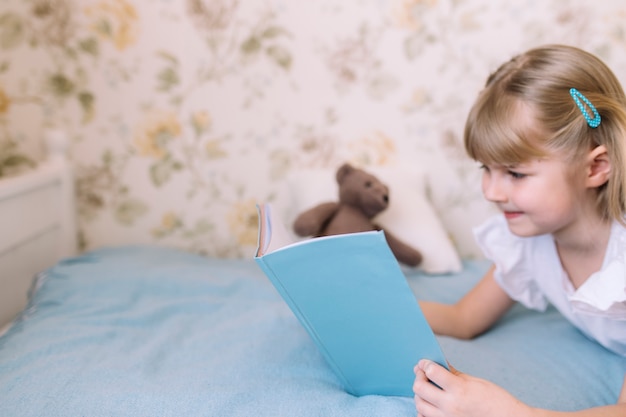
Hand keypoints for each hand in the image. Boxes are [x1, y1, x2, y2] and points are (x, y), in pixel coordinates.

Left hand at [413, 360, 531, 416]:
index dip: (425, 364)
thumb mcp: (476, 382)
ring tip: (426, 387)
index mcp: (460, 390)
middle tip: (423, 373)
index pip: (432, 372)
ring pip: (419, 404)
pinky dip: (423, 411)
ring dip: (420, 394)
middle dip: (419, 377)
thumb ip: (454, 374)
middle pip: (420, 388)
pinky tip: (430, 404)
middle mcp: (450, 406)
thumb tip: (437, 363)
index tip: (424, 362)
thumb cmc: (496, 400)